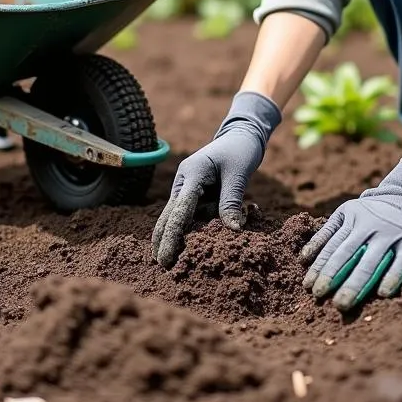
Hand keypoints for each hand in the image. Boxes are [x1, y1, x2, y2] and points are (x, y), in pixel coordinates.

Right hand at [152, 91, 281, 267]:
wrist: (240, 135)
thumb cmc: (240, 150)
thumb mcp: (238, 173)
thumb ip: (232, 200)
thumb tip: (233, 231)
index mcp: (191, 174)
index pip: (179, 210)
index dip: (172, 236)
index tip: (166, 257)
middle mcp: (184, 182)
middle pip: (169, 215)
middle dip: (163, 240)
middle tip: (161, 265)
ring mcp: (187, 188)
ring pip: (176, 217)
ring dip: (172, 237)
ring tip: (166, 262)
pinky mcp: (195, 194)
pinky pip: (188, 215)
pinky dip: (185, 230)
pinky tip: (181, 248)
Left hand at [299, 156, 401, 311]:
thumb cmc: (373, 212)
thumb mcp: (348, 211)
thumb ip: (328, 232)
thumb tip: (303, 259)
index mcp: (352, 219)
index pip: (332, 246)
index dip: (319, 266)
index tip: (308, 286)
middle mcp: (369, 226)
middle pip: (347, 255)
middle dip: (331, 276)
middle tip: (318, 296)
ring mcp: (390, 234)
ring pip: (370, 262)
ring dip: (355, 284)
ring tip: (342, 303)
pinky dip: (392, 277)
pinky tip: (383, 293)